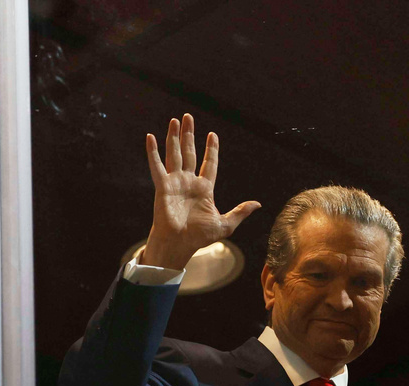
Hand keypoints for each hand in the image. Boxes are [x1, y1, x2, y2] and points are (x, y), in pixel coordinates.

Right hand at [141, 114, 260, 269]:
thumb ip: (240, 212)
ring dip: (174, 137)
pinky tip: (150, 137)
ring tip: (175, 120)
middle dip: (189, 135)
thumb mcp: (225, 224)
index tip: (212, 134)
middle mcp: (189, 182)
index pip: (209, 163)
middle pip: (189, 152)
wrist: (180, 244)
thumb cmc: (200, 238)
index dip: (211, 149)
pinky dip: (153, 152)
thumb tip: (258, 204)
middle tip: (189, 117)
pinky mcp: (162, 186)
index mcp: (204, 189)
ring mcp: (175, 183)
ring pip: (174, 154)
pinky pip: (157, 166)